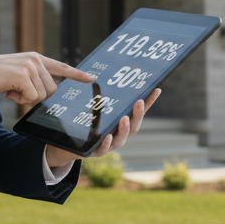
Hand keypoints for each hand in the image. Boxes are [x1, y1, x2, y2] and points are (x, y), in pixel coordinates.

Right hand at [0, 52, 94, 104]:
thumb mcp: (18, 73)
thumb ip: (34, 76)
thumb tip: (49, 90)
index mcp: (36, 58)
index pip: (61, 66)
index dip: (76, 74)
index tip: (91, 78)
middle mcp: (35, 59)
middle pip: (52, 90)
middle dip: (37, 96)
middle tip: (18, 91)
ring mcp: (30, 66)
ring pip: (42, 95)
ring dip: (27, 98)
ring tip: (12, 89)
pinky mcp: (23, 75)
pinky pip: (32, 97)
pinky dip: (20, 99)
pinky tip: (9, 91)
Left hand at [46, 88, 161, 168]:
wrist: (68, 144)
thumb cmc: (84, 122)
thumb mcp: (93, 107)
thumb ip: (101, 95)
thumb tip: (100, 71)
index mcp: (122, 123)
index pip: (139, 112)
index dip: (149, 102)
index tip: (156, 89)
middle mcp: (119, 134)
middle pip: (134, 126)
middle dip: (138, 115)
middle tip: (138, 102)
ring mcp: (108, 144)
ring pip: (121, 139)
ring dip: (124, 129)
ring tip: (124, 119)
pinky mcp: (95, 152)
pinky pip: (103, 150)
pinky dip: (106, 144)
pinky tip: (107, 136)